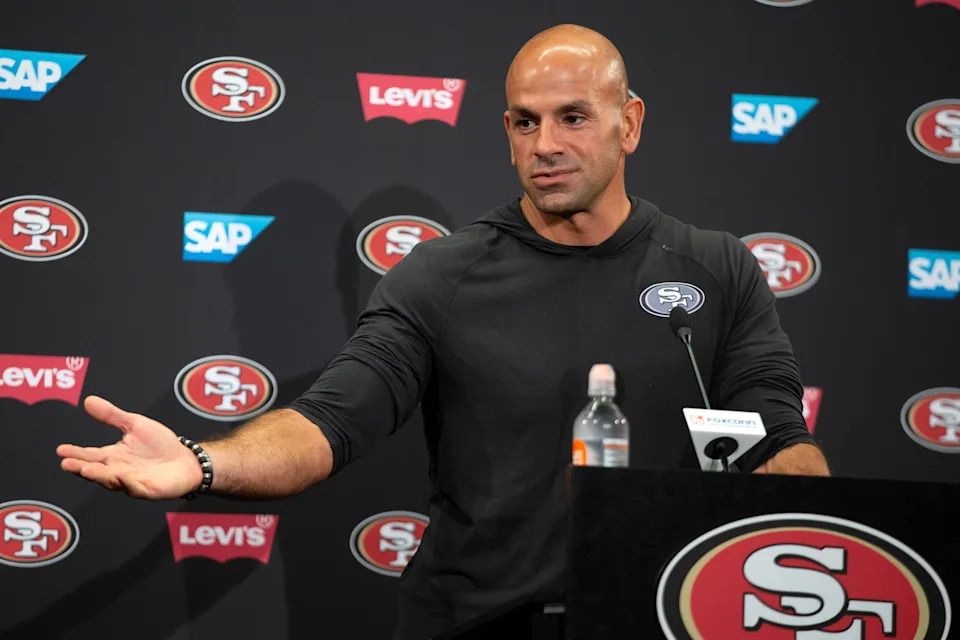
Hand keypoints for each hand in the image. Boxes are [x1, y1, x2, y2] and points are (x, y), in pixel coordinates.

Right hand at [57, 396, 203, 499]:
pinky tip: (121, 477)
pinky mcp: (148, 490)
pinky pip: (136, 489)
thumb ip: (112, 415)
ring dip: (100, 476)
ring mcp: (132, 482)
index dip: (75, 453)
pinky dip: (128, 484)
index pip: (90, 455)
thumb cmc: (160, 444)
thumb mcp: (135, 424)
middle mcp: (118, 471)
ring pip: (112, 481)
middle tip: (67, 464)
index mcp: (113, 456)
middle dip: (81, 468)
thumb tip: (88, 400)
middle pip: (96, 471)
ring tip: (87, 469)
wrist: (186, 460)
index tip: (61, 449)